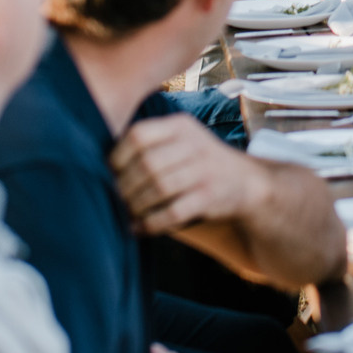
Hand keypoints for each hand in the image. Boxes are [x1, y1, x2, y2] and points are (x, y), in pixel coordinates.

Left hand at [115, 114, 259, 236]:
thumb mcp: (182, 139)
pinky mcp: (210, 196)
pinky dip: (151, 223)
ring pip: (158, 189)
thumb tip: (104, 166)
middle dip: (125, 186)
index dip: (118, 156)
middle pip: (147, 164)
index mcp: (180, 125)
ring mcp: (204, 170)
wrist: (247, 182)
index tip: (109, 173)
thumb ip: (151, 144)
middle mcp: (193, 144)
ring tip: (127, 213)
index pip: (139, 135)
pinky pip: (173, 212)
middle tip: (115, 198)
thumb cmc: (201, 162)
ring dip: (136, 205)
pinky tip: (139, 227)